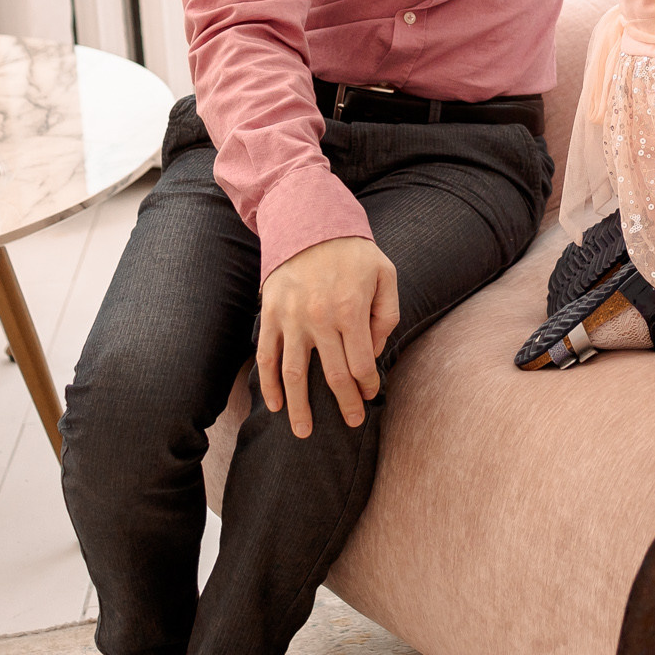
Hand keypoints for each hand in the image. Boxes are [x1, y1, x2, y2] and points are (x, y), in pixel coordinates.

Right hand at [256, 235, 401, 437]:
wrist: (308, 222)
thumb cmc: (353, 252)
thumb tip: (374, 351)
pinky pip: (267, 357)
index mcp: (351, 310)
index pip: (361, 363)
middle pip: (333, 375)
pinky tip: (275, 404)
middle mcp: (320, 319)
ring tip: (304, 432)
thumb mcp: (385, 274)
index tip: (370, 395)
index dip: (368, 385)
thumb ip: (387, 314)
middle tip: (351, 423)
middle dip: (344, 403)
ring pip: (294, 375)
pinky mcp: (270, 316)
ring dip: (299, 408)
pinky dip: (269, 384)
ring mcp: (291, 319)